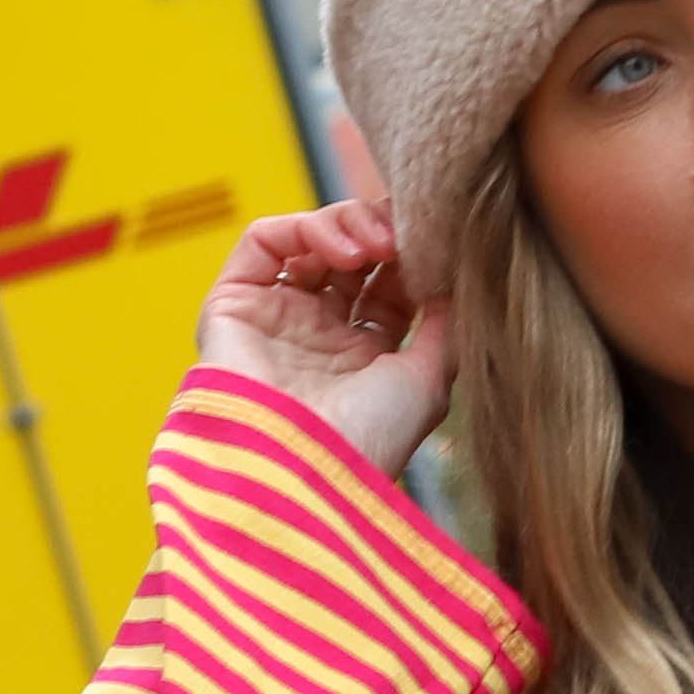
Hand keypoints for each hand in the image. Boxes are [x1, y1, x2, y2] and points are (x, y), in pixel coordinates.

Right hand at [195, 198, 453, 480]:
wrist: (304, 467)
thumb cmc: (370, 438)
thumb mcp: (429, 382)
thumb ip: (446, 326)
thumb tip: (460, 278)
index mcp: (362, 360)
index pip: (388, 285)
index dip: (414, 257)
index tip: (441, 245)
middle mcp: (316, 336)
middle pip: (351, 256)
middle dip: (384, 233)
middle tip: (410, 232)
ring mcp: (275, 318)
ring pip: (310, 241)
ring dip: (350, 225)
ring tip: (382, 242)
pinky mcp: (233, 303)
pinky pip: (264, 241)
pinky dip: (306, 228)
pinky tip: (346, 248)